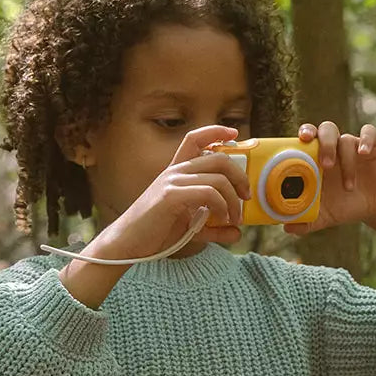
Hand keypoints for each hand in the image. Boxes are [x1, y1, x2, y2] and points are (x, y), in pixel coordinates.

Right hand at [89, 125, 250, 258]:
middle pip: (217, 157)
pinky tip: (222, 220)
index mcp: (177, 172)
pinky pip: (208, 193)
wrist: (129, 243)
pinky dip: (222, 207)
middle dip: (240, 175)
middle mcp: (174, 172)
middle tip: (246, 197)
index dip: (215, 131)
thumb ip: (214, 227)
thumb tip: (237, 232)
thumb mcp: (191, 227)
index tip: (234, 134)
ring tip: (234, 218)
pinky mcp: (171, 196)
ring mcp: (172, 182)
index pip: (194, 139)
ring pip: (218, 178)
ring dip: (234, 200)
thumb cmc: (157, 232)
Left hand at [284, 121, 375, 235]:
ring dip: (345, 158)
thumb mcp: (324, 216)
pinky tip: (364, 153)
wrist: (374, 208)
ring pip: (345, 138)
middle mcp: (333, 148)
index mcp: (316, 158)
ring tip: (347, 185)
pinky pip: (369, 133)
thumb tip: (287, 228)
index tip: (301, 140)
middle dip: (324, 143)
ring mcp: (352, 146)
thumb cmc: (344, 206)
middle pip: (325, 130)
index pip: (306, 137)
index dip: (303, 133)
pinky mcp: (372, 147)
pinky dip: (366, 140)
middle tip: (326, 165)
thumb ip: (306, 222)